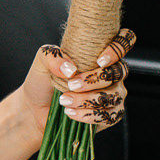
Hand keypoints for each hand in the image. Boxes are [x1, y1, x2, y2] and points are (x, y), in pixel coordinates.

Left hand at [20, 29, 134, 134]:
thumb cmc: (43, 81)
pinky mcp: (109, 117)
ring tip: (65, 101)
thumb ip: (53, 56)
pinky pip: (110, 116)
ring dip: (88, 100)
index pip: (124, 42)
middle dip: (94, 79)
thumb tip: (71, 69)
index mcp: (99, 55)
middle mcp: (111, 74)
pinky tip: (71, 113)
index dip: (118, 48)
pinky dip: (89, 116)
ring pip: (114, 96)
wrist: (36, 109)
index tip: (99, 60)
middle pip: (119, 72)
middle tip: (71, 84)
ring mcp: (113, 95)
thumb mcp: (42, 62)